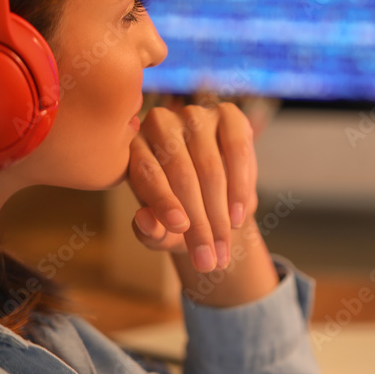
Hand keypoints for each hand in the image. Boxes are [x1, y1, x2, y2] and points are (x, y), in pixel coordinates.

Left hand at [125, 102, 259, 272]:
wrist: (212, 196)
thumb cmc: (177, 212)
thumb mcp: (160, 228)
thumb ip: (149, 230)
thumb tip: (144, 220)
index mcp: (133, 147)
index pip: (147, 173)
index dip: (163, 202)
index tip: (179, 229)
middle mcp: (160, 122)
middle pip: (181, 173)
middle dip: (199, 222)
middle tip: (208, 259)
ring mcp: (195, 115)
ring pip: (210, 166)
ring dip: (220, 212)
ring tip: (224, 247)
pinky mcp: (228, 114)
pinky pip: (238, 149)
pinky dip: (240, 186)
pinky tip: (239, 216)